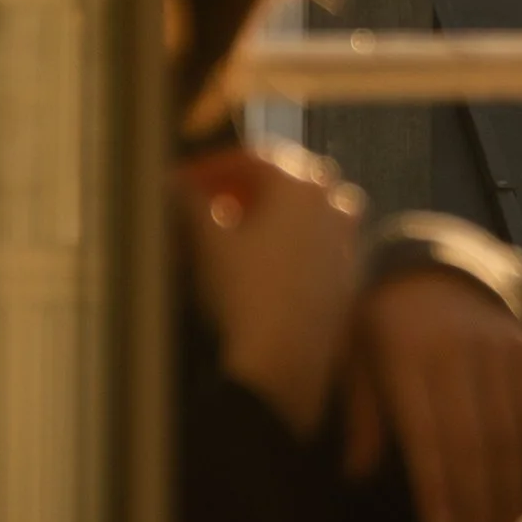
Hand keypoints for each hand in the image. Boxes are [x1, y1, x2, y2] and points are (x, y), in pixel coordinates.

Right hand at [173, 144, 364, 439]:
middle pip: (292, 178)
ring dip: (284, 212)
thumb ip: (188, 203)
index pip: (255, 158)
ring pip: (317, 210)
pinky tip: (271, 269)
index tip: (182, 182)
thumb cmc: (241, 293)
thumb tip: (172, 183)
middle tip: (217, 203)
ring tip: (248, 232)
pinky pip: (324, 247)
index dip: (212, 165)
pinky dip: (299, 245)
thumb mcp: (204, 242)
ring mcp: (346, 244)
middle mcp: (332, 206)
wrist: (281, 363)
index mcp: (299, 186)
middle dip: (252, 185)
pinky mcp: (349, 280)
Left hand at [342, 265, 521, 521]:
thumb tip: (357, 475)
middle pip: (475, 441)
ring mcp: (499, 348)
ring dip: (512, 494)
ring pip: (511, 432)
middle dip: (479, 504)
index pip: (427, 432)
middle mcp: (459, 351)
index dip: (437, 485)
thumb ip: (361, 413)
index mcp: (408, 355)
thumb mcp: (355, 355)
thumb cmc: (382, 326)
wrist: (434, 263)